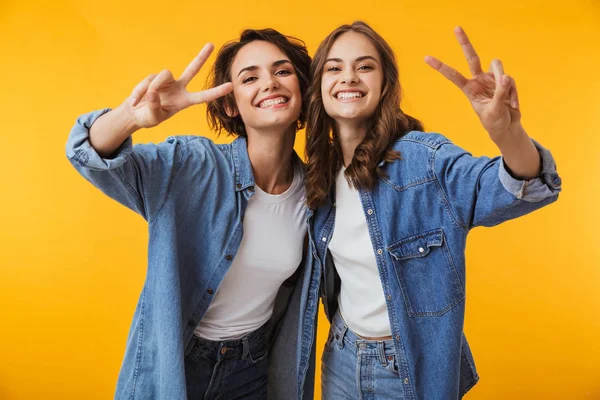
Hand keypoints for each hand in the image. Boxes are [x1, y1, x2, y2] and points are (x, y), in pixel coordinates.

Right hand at [126, 43, 232, 128]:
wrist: (135, 113)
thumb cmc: (148, 118)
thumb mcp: (153, 117)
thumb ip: (154, 106)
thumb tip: (153, 92)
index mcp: (184, 101)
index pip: (203, 96)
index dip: (216, 92)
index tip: (230, 86)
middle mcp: (178, 88)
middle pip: (192, 69)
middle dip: (201, 57)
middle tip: (211, 44)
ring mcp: (167, 82)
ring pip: (163, 75)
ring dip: (152, 87)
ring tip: (142, 101)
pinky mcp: (154, 78)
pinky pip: (148, 80)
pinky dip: (139, 91)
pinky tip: (135, 101)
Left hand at [425, 27, 520, 141]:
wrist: (507, 127)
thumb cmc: (494, 122)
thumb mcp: (494, 110)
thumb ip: (499, 93)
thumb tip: (505, 77)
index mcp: (469, 89)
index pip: (453, 75)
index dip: (440, 66)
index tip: (426, 58)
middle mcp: (479, 80)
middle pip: (471, 57)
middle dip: (465, 42)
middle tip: (456, 28)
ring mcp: (492, 78)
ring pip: (497, 66)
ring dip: (503, 82)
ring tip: (506, 101)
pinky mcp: (505, 80)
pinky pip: (510, 79)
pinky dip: (512, 93)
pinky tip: (512, 105)